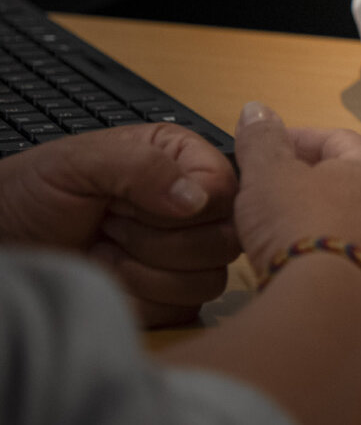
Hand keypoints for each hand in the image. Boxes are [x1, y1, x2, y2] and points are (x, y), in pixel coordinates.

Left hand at [0, 124, 239, 325]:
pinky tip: (109, 277)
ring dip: (145, 272)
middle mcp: (195, 207)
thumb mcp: (79, 164)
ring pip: (210, 280)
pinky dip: (140, 300)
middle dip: (158, 241)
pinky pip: (185, 310)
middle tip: (111, 225)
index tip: (130, 203)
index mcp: (185, 161)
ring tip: (106, 250)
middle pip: (225, 240)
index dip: (184, 206)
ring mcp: (188, 256)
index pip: (226, 191)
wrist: (3, 240)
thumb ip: (141, 167)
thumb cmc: (33, 194)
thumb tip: (195, 200)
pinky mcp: (174, 297)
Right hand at [232, 102, 360, 287]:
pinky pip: (351, 254)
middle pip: (347, 180)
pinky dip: (325, 250)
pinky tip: (297, 261)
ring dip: (317, 217)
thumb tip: (257, 109)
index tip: (263, 150)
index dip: (295, 140)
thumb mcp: (268, 174)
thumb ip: (262, 140)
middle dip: (306, 180)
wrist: (329, 305)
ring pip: (351, 219)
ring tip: (277, 226)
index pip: (335, 139)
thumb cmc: (300, 224)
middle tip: (267, 188)